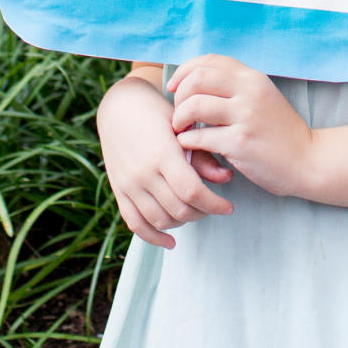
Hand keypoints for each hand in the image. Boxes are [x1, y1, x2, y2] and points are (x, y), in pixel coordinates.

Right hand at [98, 73, 233, 247]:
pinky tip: (170, 241)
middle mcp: (143, 172)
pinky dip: (153, 237)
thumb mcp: (184, 126)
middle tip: (214, 206)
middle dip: (203, 213)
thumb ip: (203, 155)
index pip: (192, 191)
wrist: (120, 107)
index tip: (228, 206)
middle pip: (179, 209)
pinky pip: (135, 224)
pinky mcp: (119, 191)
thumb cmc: (158, 113)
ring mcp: (128, 184)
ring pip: (160, 220)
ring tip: (195, 213)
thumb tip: (227, 178)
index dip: (214, 204)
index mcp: (162, 153)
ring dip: (183, 222)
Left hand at [168, 55, 315, 198]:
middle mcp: (250, 91)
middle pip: (197, 79)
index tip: (174, 87)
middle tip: (179, 113)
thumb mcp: (263, 97)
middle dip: (179, 96)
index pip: (209, 60)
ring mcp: (246, 116)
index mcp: (253, 78)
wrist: (309, 160)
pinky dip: (187, 141)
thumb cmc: (280, 132)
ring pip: (194, 106)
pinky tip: (191, 145)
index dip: (184, 71)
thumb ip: (236, 86)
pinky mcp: (240, 143)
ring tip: (182, 130)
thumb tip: (195, 80)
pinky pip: (199, 136)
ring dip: (179, 119)